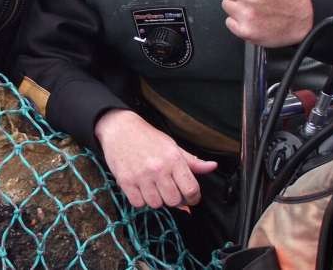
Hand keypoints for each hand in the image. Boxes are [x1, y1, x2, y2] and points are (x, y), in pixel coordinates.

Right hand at [94, 109, 216, 208]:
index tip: (189, 197)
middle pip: (174, 201)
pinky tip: (141, 188)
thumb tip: (213, 166)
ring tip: (153, 188)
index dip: (194, 198)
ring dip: (156, 200)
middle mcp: (158, 168)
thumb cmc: (148, 137)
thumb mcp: (172, 146)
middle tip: (169, 191)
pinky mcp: (125, 181)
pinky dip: (140, 200)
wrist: (120, 128)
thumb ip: (193, 161)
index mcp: (173, 159)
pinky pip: (138, 203)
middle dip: (174, 199)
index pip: (191, 190)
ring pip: (156, 204)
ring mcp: (141, 176)